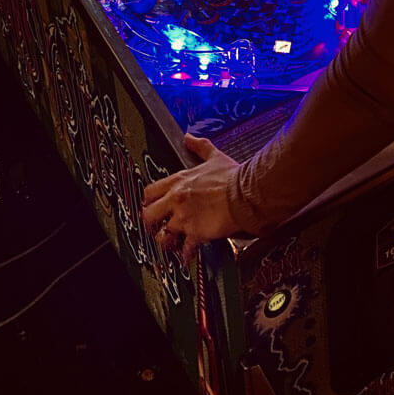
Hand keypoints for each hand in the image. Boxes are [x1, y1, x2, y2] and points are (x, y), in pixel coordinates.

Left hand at [141, 134, 240, 262]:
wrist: (245, 192)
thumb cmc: (232, 176)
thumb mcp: (213, 156)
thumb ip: (199, 146)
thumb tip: (189, 137)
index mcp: (178, 181)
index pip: (149, 192)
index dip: (148, 201)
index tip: (151, 206)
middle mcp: (176, 200)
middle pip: (148, 215)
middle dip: (150, 223)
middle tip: (155, 227)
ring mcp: (184, 218)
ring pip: (162, 236)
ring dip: (166, 241)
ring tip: (171, 244)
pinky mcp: (196, 233)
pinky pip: (184, 249)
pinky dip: (185, 255)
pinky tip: (186, 257)